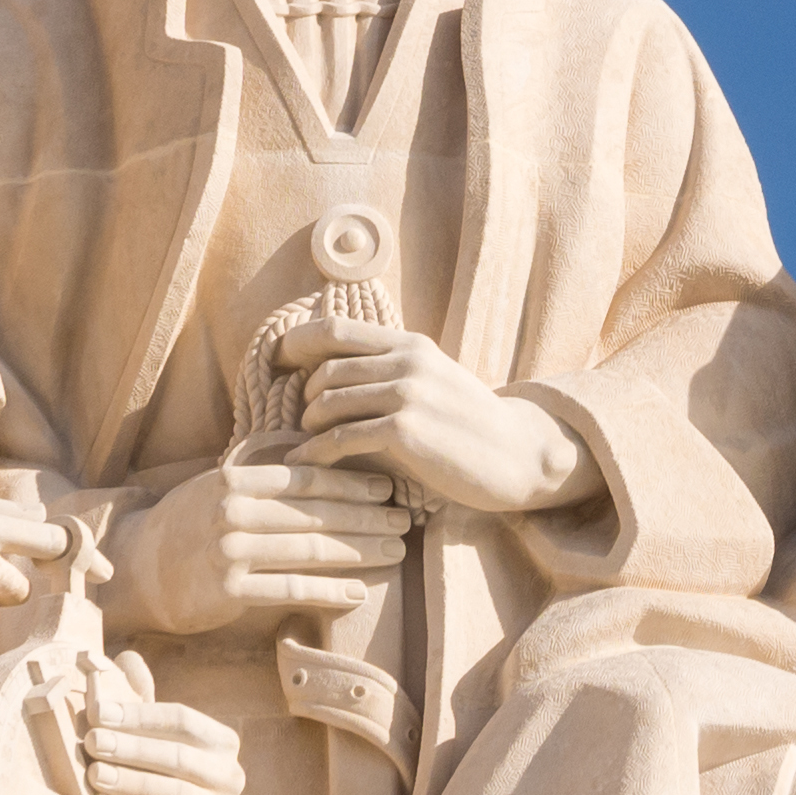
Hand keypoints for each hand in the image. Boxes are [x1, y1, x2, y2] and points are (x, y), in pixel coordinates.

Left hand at [84, 679, 243, 794]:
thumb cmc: (145, 788)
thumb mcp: (144, 744)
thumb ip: (138, 703)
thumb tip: (127, 660)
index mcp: (220, 747)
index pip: (185, 722)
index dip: (140, 715)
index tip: (96, 712)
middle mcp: (229, 782)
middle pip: (183, 757)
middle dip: (134, 747)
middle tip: (91, 742)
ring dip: (137, 785)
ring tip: (95, 777)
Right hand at [108, 460, 419, 640]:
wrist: (140, 569)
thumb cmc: (194, 522)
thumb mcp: (223, 485)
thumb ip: (268, 473)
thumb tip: (327, 455)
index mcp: (237, 479)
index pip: (308, 477)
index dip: (354, 482)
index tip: (391, 487)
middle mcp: (233, 511)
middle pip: (316, 513)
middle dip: (368, 517)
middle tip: (407, 520)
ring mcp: (229, 551)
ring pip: (310, 549)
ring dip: (360, 551)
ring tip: (397, 552)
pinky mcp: (228, 590)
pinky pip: (290, 589)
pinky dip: (329, 590)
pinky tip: (359, 591)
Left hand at [279, 327, 593, 517]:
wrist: (519, 456)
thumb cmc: (471, 427)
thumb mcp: (436, 382)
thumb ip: (394, 372)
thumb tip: (336, 379)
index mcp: (413, 345)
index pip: (336, 329)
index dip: (297, 343)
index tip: (277, 363)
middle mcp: (408, 362)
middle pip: (326, 370)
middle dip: (305, 399)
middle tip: (302, 422)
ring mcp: (408, 394)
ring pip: (329, 403)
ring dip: (310, 428)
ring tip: (307, 445)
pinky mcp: (406, 430)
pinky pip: (341, 438)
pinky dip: (317, 453)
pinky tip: (308, 465)